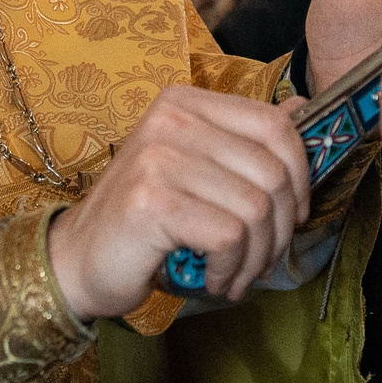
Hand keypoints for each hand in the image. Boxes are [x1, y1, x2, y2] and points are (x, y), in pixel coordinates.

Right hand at [46, 84, 311, 319]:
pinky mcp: (152, 202)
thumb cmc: (146, 220)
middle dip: (282, 229)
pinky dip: (233, 269)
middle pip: (271, 172)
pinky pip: (229, 236)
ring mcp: (159, 158)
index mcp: (185, 102)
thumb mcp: (197, 169)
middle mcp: (172, 119)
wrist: (78, 259)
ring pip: (256, 208)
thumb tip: (304, 109)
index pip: (274, 126)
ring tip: (239, 275)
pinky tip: (217, 280)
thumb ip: (243, 140)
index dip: (300, 176)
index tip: (293, 215)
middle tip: (264, 260)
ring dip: (258, 257)